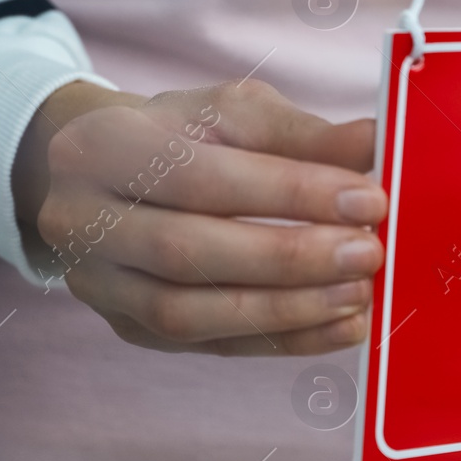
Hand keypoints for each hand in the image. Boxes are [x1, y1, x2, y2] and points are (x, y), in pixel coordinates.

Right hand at [13, 80, 386, 354]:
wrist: (107, 174)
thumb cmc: (182, 135)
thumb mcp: (234, 114)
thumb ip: (303, 134)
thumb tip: (379, 144)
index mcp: (102, 146)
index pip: (201, 177)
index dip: (289, 192)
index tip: (368, 198)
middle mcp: (82, 220)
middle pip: (189, 252)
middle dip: (290, 258)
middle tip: (369, 254)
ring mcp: (99, 285)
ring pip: (190, 313)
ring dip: (286, 310)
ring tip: (358, 295)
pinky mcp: (129, 329)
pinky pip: (210, 346)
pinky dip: (282, 341)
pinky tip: (339, 327)